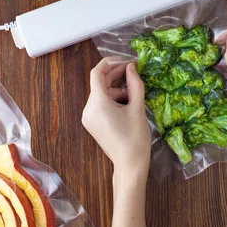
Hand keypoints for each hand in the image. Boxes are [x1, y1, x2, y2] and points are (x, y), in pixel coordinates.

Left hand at [82, 58, 150, 176]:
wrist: (130, 164)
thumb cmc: (135, 137)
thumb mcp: (138, 107)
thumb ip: (135, 84)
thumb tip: (131, 67)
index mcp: (98, 103)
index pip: (97, 73)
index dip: (111, 63)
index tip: (127, 61)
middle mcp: (88, 108)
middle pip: (100, 83)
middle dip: (116, 75)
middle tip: (134, 71)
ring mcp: (88, 117)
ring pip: (102, 93)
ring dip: (117, 88)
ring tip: (134, 93)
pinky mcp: (92, 123)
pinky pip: (101, 103)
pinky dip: (113, 99)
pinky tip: (128, 103)